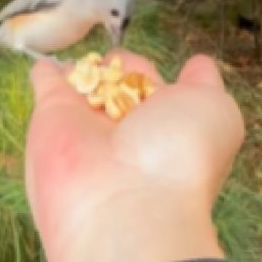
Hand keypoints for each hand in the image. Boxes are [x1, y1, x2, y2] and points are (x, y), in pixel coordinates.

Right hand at [26, 51, 244, 261]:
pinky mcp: (50, 118)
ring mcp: (86, 125)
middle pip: (122, 87)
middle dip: (124, 68)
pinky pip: (46, 87)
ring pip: (87, 85)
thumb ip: (205, 84)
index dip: (158, 79)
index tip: (159, 68)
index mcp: (167, 128)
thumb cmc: (181, 157)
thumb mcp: (216, 112)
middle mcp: (127, 129)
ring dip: (88, 68)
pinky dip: (45, 74)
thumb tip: (198, 64)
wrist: (125, 204)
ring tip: (90, 56)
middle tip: (120, 57)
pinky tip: (46, 64)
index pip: (161, 94)